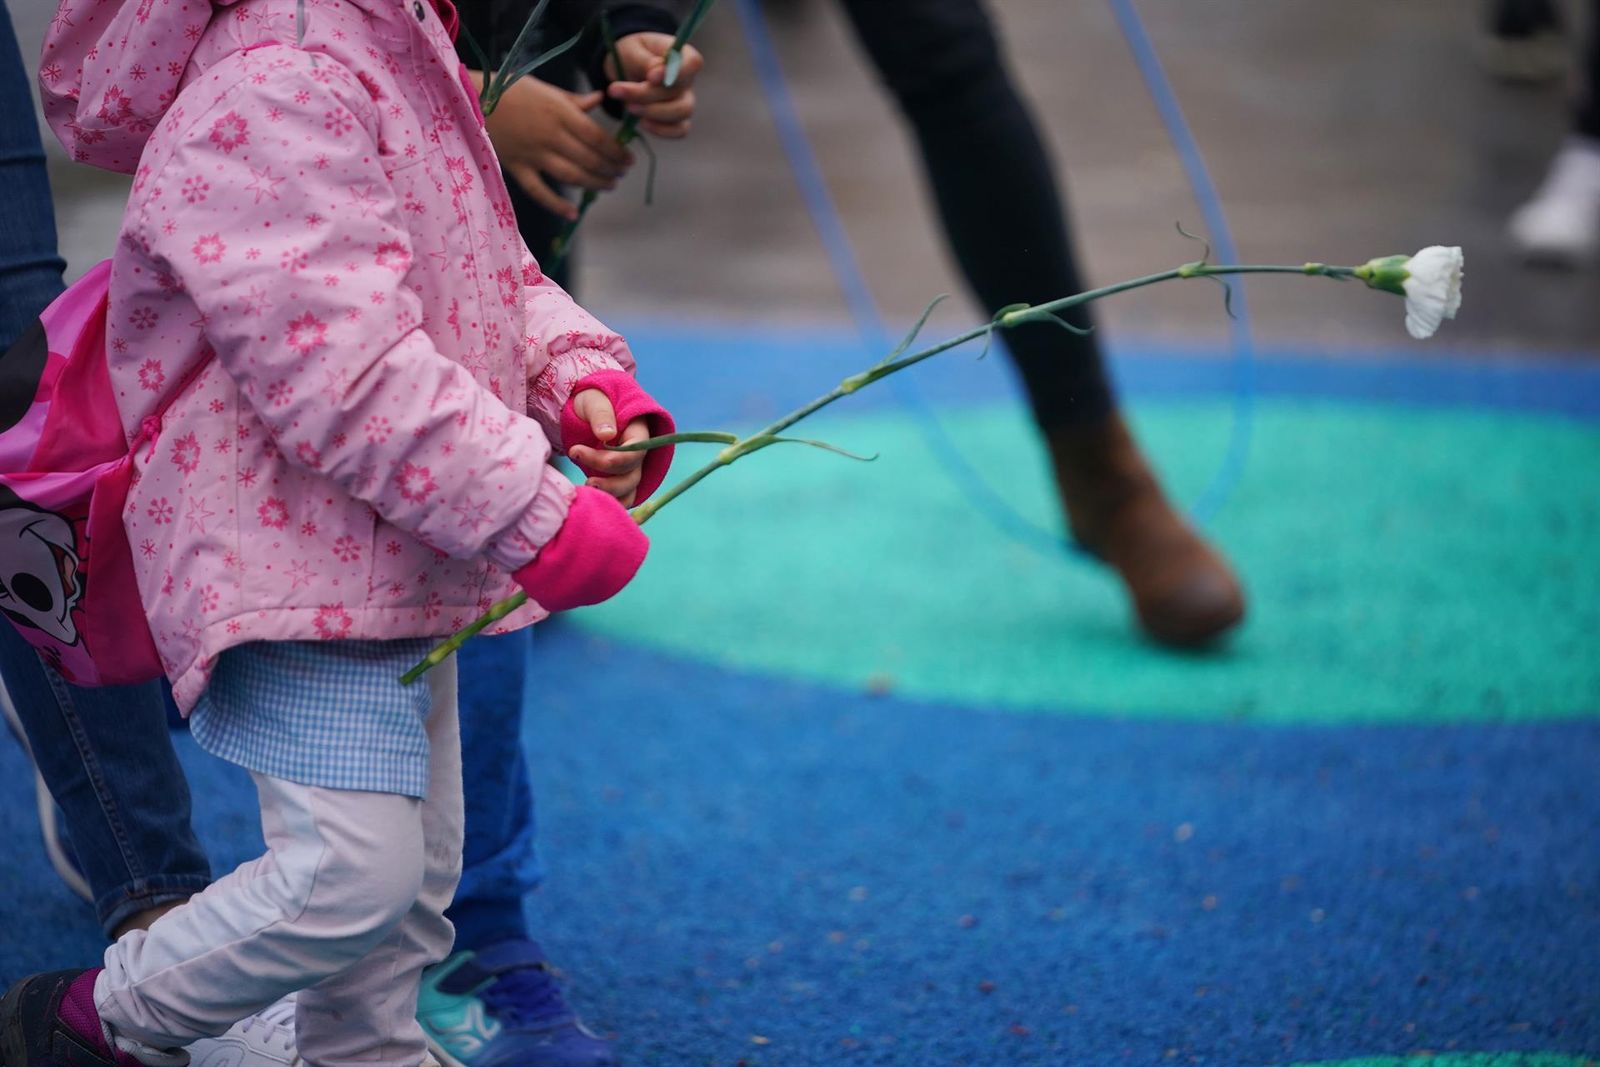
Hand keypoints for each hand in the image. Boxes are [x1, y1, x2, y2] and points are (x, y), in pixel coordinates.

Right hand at [483, 76, 635, 219]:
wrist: (472, 99)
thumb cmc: (511, 90)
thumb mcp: (545, 89)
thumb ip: (574, 100)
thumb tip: (600, 99)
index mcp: (560, 113)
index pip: (597, 137)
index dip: (616, 151)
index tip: (628, 158)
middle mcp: (550, 135)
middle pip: (589, 159)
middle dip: (610, 169)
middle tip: (621, 173)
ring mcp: (534, 154)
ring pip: (571, 176)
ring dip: (594, 184)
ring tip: (608, 186)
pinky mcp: (517, 167)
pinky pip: (539, 191)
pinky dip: (557, 205)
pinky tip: (573, 213)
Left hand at [567, 388, 650, 506]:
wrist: (585, 406)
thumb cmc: (592, 399)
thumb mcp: (594, 399)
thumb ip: (601, 415)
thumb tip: (607, 436)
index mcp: (638, 432)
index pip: (634, 453)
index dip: (610, 459)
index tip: (576, 451)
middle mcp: (637, 453)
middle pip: (633, 476)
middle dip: (611, 483)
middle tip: (586, 482)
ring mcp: (628, 467)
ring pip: (629, 491)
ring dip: (612, 497)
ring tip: (588, 493)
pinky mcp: (616, 477)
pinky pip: (622, 497)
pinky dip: (612, 504)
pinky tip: (595, 503)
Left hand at [604, 32, 703, 138]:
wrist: (624, 70)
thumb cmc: (631, 54)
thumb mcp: (631, 48)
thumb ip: (645, 59)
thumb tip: (657, 72)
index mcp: (682, 55)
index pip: (693, 63)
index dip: (676, 72)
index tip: (651, 77)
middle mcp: (688, 80)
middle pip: (680, 92)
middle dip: (648, 95)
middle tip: (616, 90)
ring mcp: (684, 101)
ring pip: (681, 113)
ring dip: (653, 112)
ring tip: (628, 106)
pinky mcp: (677, 120)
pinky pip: (678, 130)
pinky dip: (660, 129)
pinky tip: (641, 123)